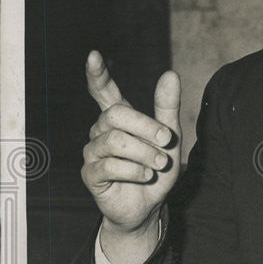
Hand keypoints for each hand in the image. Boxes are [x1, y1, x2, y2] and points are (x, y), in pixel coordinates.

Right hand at [81, 51, 181, 262]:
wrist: (150, 207)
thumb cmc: (156, 168)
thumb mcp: (170, 139)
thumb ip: (167, 108)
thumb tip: (170, 74)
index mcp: (119, 118)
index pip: (103, 91)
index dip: (98, 74)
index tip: (94, 56)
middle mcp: (101, 130)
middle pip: (116, 115)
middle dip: (145, 127)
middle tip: (167, 142)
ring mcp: (93, 152)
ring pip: (115, 141)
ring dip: (144, 152)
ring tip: (159, 164)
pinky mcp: (91, 174)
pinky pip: (109, 165)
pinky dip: (134, 170)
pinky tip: (145, 175)